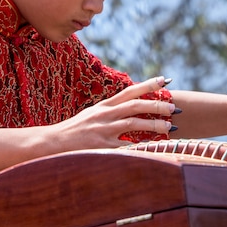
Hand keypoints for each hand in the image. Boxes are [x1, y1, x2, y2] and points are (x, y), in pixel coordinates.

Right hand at [49, 76, 175, 150]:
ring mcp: (103, 130)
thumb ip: (111, 111)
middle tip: (173, 107)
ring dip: (153, 124)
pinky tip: (152, 146)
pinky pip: (125, 145)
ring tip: (169, 126)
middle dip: (155, 105)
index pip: (129, 91)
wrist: (53, 143)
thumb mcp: (93, 115)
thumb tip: (131, 107)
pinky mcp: (102, 146)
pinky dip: (140, 145)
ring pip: (133, 123)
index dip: (148, 85)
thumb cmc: (75, 130)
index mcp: (104, 106)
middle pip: (134, 105)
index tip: (165, 80)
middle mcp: (105, 115)